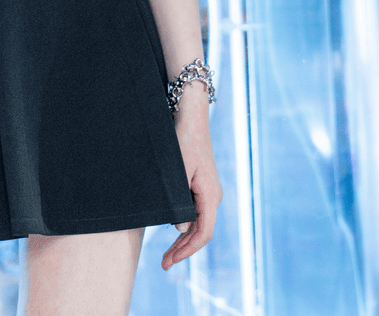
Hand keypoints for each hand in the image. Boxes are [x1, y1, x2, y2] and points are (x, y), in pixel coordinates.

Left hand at [162, 86, 222, 270]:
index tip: (171, 261)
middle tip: (165, 264)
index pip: (204, 232)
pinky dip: (185, 226)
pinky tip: (172, 232)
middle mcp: (213, 196)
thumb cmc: (182, 139)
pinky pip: (196, 213)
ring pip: (199, 224)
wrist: (190, 115)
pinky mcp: (202, 186)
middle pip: (201, 231)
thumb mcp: (176, 169)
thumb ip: (178, 201)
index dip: (187, 250)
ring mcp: (209, 191)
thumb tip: (181, 228)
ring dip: (184, 240)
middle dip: (183, 250)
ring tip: (167, 254)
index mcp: (210, 194)